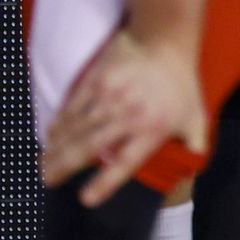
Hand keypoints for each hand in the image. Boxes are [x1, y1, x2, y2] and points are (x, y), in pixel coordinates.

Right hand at [43, 31, 206, 206]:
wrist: (166, 40)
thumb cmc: (182, 84)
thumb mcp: (196, 116)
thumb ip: (194, 146)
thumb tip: (192, 173)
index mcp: (153, 129)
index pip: (126, 163)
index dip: (105, 183)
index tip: (85, 199)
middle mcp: (129, 116)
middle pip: (89, 148)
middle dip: (64, 167)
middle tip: (46, 181)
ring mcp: (110, 97)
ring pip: (75, 129)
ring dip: (55, 149)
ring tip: (43, 165)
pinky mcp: (96, 81)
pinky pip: (71, 108)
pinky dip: (59, 124)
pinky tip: (50, 137)